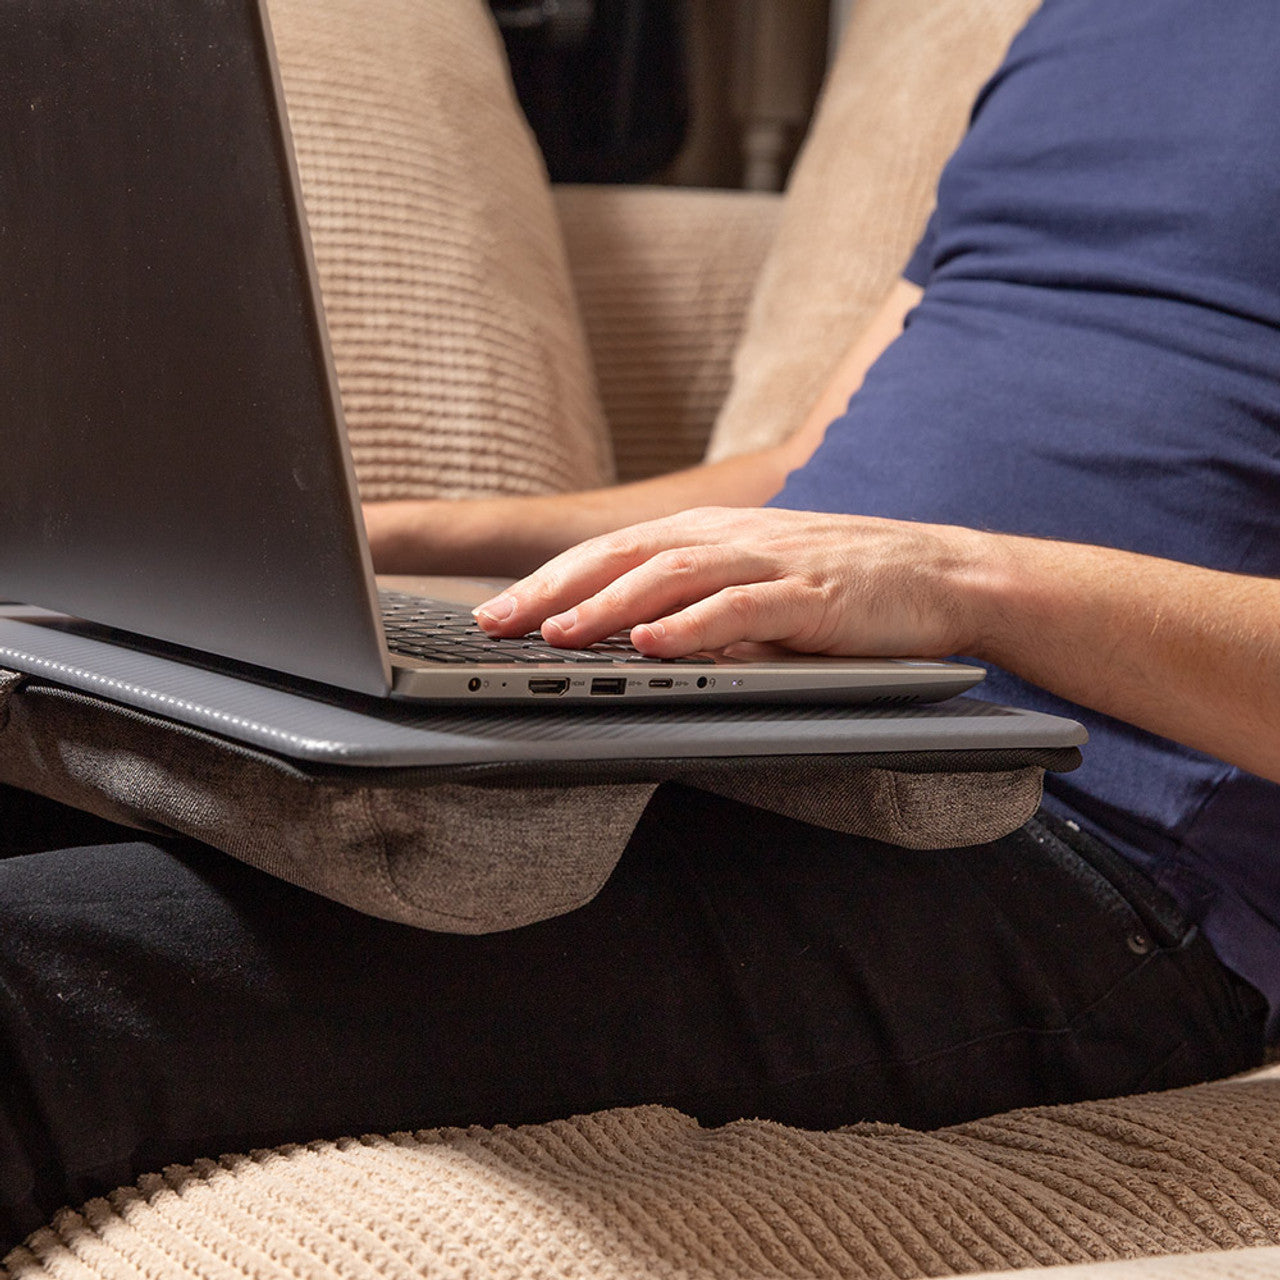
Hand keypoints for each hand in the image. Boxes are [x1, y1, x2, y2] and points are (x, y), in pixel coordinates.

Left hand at [473, 506, 991, 659]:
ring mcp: (773, 561)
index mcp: (712, 534)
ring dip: (608, 607)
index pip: (613, 553)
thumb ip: (696, 606)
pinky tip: (650, 645)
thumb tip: (626, 644)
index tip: (494, 612)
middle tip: (493, 624)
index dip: (549, 580)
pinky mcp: (813, 593)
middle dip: (553, 590)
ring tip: (556, 635)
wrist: (944, 573)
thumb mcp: (757, 585)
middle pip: (625, 557)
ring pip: (673, 577)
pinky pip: (743, 608)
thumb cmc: (843, 585)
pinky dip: (692, 626)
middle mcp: (732, 537)